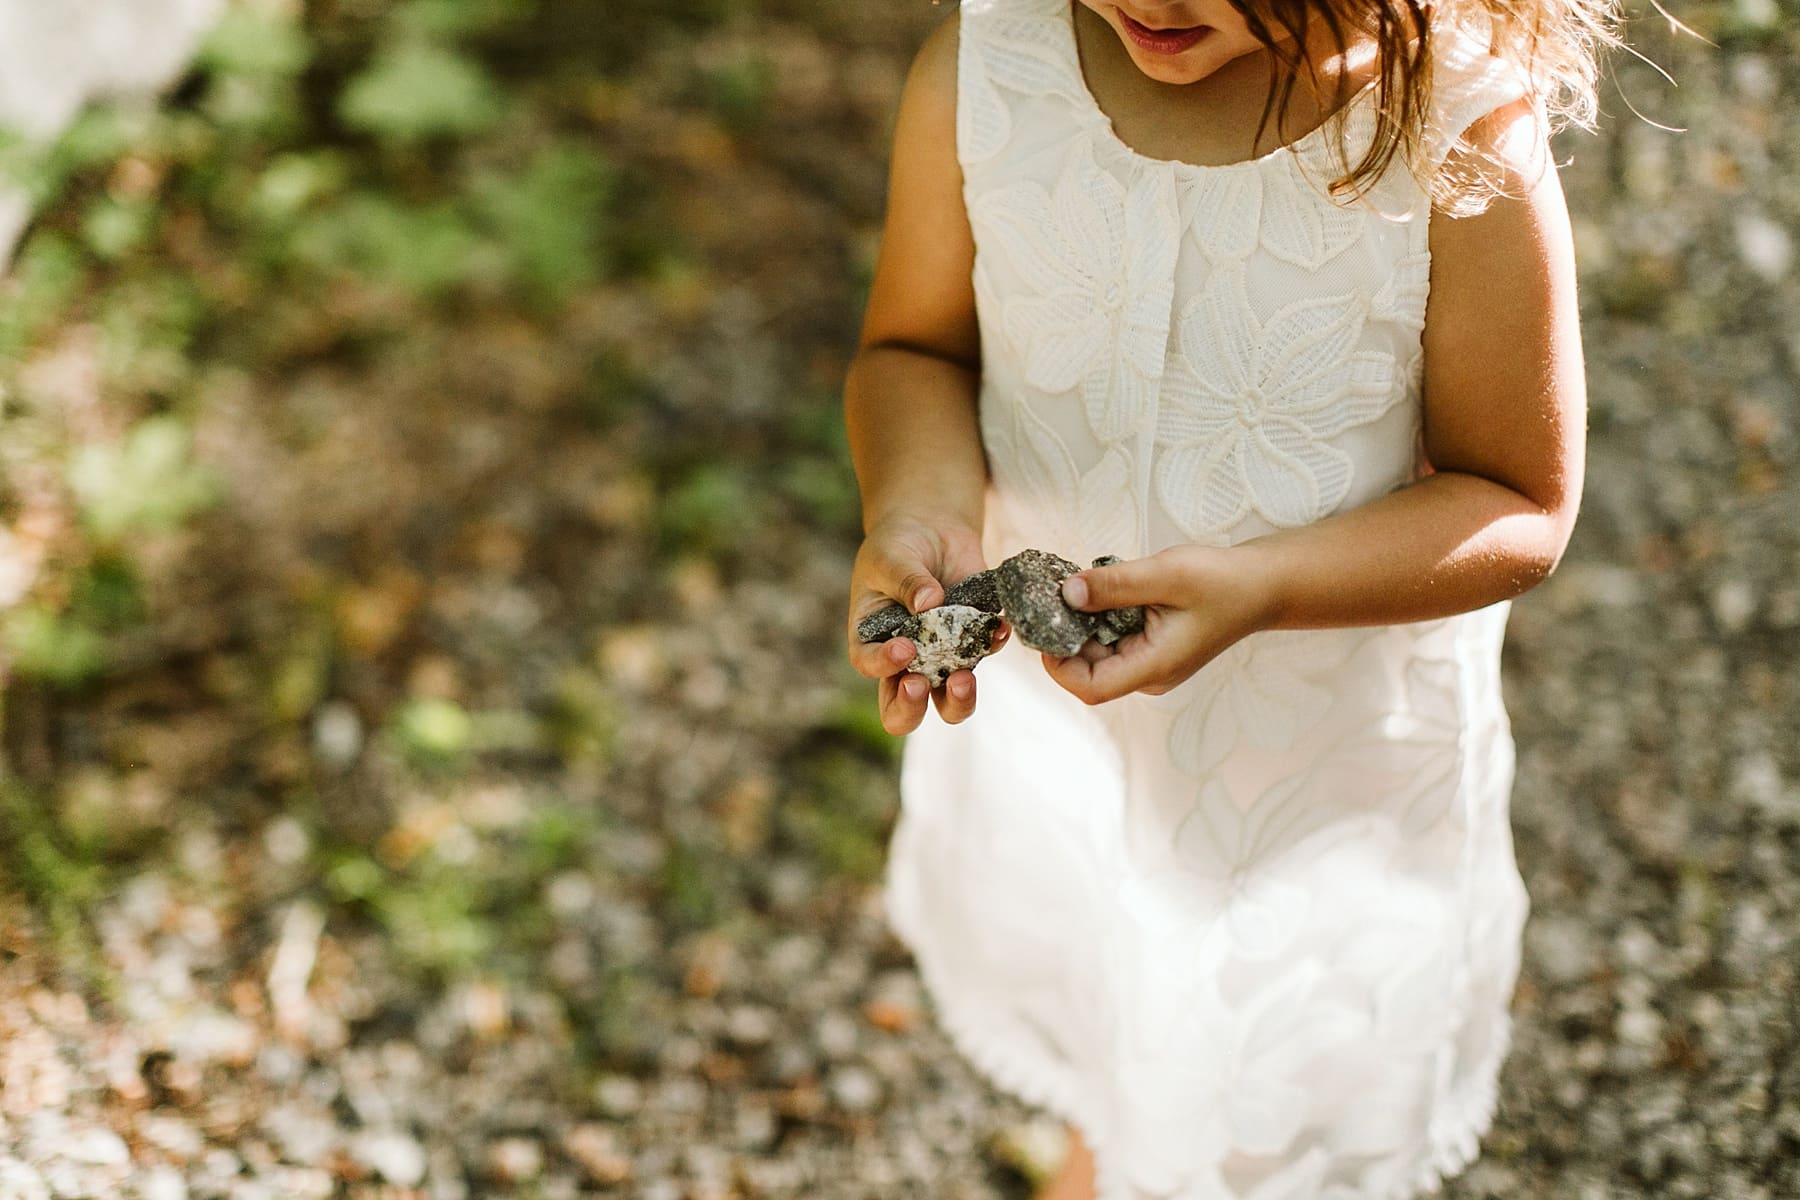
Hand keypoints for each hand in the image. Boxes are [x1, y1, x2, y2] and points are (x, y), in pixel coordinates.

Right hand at [846, 513, 1010, 734]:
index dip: (882, 665)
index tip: (903, 647)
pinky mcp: (973, 640)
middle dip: (910, 707)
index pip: (869, 665)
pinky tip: (999, 627)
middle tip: (921, 683)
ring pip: (948, 701)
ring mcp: (941, 656)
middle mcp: (905, 660)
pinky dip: (994, 644)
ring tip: (964, 678)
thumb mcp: (890, 556)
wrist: (931, 530)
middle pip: (902, 709)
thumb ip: (906, 579)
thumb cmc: (896, 546)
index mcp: (871, 640)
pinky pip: (985, 653)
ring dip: (958, 699)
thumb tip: (929, 601)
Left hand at [1039, 544, 1277, 704]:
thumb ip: (1115, 585)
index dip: (1059, 665)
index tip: (1046, 627)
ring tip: (1078, 587)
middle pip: (1088, 670)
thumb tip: (1066, 593)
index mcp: (1155, 667)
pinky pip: (1112, 639)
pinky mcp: (1151, 647)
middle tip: (1051, 596)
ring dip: (1081, 624)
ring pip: (1098, 653)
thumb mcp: (1167, 574)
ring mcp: (1150, 663)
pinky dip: (1098, 617)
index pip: (1091, 687)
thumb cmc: (1223, 581)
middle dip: (1065, 637)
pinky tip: (1102, 590)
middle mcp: (1149, 674)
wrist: (1262, 585)